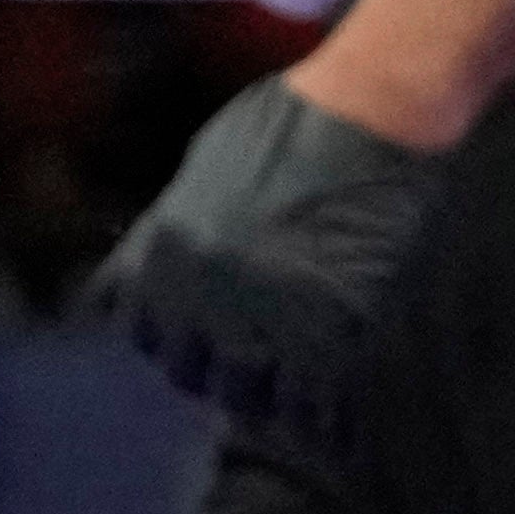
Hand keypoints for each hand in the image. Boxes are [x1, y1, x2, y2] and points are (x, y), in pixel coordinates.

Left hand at [87, 72, 447, 460]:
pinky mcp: (325, 339)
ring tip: (301, 370)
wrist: (375, 106)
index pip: (139, 329)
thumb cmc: (296, 119)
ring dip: (270, 388)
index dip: (176, 328)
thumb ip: (172, 224)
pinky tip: (334, 383)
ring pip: (245, 398)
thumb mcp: (206, 161)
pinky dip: (319, 406)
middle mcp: (200, 295)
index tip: (206, 326)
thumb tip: (143, 275)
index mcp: (164, 251)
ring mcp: (260, 321)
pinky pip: (306, 408)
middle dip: (220, 364)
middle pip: (188, 372)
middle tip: (260, 348)